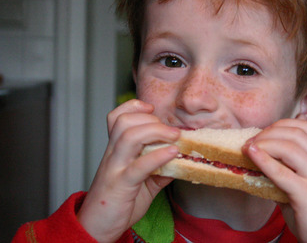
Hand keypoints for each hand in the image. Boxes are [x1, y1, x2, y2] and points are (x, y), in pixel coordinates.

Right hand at [77, 99, 179, 241]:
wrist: (97, 227)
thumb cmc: (118, 202)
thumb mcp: (144, 182)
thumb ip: (160, 169)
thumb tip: (181, 159)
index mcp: (116, 150)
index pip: (117, 117)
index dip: (134, 107)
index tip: (153, 110)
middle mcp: (113, 155)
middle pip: (124, 121)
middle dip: (150, 119)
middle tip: (172, 130)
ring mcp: (115, 168)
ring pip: (128, 137)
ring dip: (156, 131)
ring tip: (175, 137)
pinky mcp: (120, 185)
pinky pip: (138, 166)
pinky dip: (158, 156)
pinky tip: (172, 153)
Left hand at [243, 119, 306, 242]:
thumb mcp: (303, 183)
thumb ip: (286, 168)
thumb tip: (257, 155)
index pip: (304, 127)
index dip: (280, 125)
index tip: (263, 133)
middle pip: (295, 134)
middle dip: (268, 133)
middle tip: (250, 141)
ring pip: (290, 148)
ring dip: (265, 143)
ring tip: (249, 148)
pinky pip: (283, 172)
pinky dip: (265, 160)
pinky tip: (253, 154)